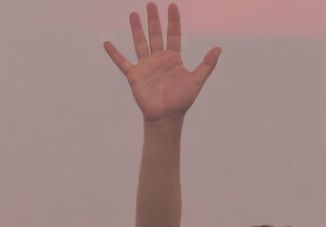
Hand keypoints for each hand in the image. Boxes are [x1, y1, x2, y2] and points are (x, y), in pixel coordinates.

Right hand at [104, 3, 220, 121]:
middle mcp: (159, 59)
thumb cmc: (182, 100)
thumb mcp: (197, 80)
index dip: (173, 20)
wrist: (167, 116)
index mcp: (173, 59)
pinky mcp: (134, 76)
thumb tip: (219, 48)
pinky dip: (114, 54)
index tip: (172, 6)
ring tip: (133, 14)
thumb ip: (207, 64)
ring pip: (140, 43)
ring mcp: (146, 66)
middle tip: (151, 4)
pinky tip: (107, 43)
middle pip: (155, 35)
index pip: (173, 34)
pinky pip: (122, 62)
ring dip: (137, 29)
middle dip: (153, 20)